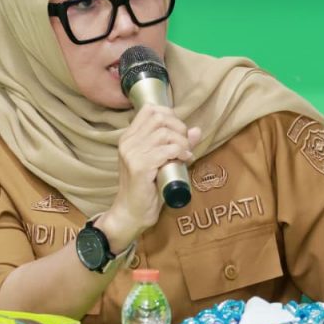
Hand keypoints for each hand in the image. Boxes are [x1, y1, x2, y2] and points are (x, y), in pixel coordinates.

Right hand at [99, 105, 200, 245]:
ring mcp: (132, 154)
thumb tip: (196, 130)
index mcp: (129, 138)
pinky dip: (180, 152)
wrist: (131, 213)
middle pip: (159, 118)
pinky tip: (185, 159)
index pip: (149, 110)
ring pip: (164, 133)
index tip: (179, 132)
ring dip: (181, 142)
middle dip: (179, 128)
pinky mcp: (139, 167)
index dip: (170, 115)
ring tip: (185, 154)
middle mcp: (127, 142)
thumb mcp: (161, 162)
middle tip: (185, 145)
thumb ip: (175, 145)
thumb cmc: (146, 189)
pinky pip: (166, 150)